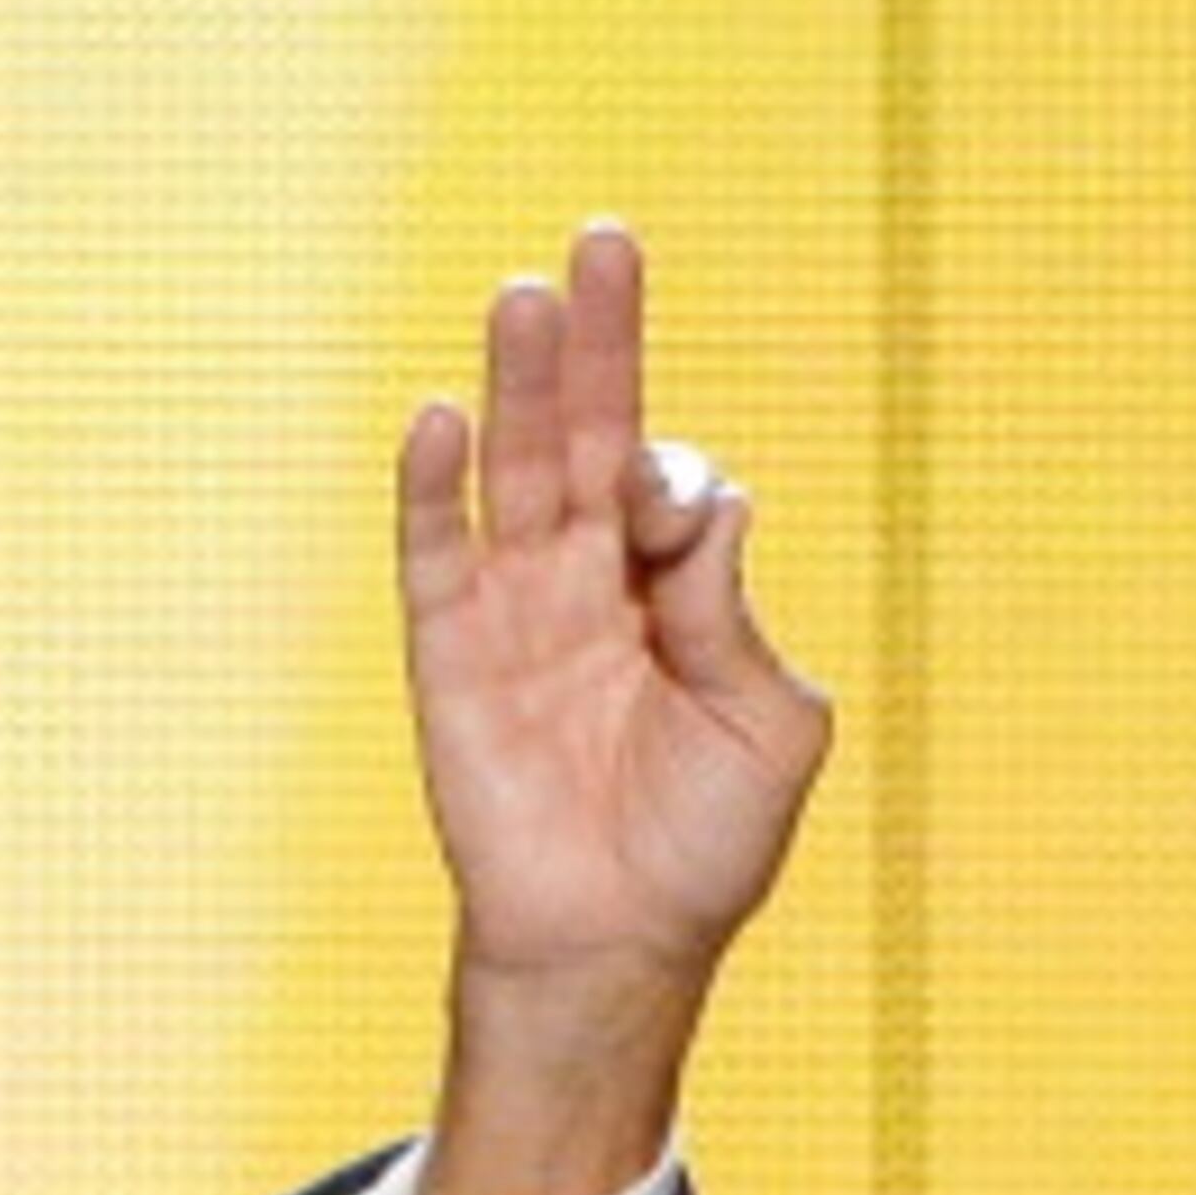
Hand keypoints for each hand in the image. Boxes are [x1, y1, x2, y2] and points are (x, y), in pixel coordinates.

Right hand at [403, 223, 832, 1194]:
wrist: (620, 948)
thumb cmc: (706, 847)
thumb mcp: (764, 728)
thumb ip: (733, 611)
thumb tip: (702, 499)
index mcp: (674, 591)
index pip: (669, 486)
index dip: (673, 479)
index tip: (670, 508)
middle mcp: (590, 579)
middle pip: (585, 433)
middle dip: (595, 344)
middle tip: (600, 246)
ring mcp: (514, 609)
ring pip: (511, 469)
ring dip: (516, 383)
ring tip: (523, 298)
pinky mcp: (450, 653)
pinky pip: (434, 553)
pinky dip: (432, 487)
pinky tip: (437, 417)